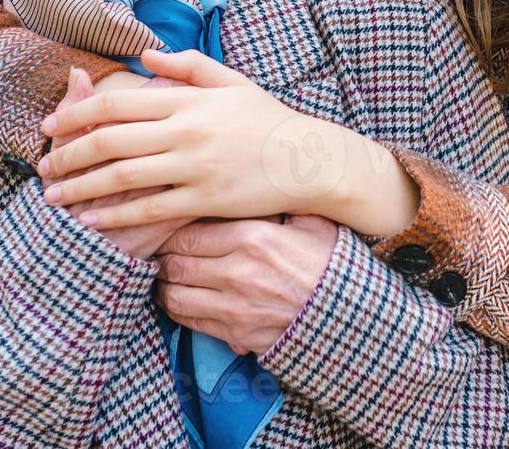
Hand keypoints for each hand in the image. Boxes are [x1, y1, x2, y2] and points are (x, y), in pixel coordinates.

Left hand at [37, 49, 362, 230]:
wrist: (308, 159)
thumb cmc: (267, 121)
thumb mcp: (231, 82)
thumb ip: (187, 67)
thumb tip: (145, 56)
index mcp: (187, 99)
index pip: (118, 103)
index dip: (77, 113)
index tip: (50, 125)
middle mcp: (186, 130)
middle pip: (111, 140)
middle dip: (68, 154)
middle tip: (42, 167)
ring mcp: (194, 167)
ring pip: (122, 177)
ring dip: (81, 188)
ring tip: (54, 197)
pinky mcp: (204, 200)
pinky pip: (149, 210)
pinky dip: (115, 217)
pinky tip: (91, 222)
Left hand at [154, 214, 339, 355]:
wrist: (347, 314)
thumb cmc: (329, 262)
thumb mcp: (309, 221)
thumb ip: (277, 201)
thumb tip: (256, 175)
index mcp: (253, 238)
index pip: (188, 233)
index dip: (171, 230)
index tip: (169, 226)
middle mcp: (238, 272)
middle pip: (175, 263)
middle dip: (163, 256)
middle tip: (160, 249)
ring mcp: (235, 306)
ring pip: (175, 295)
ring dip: (166, 285)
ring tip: (168, 274)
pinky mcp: (236, 333)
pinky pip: (190, 321)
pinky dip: (178, 310)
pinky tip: (180, 298)